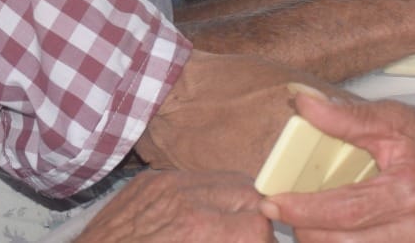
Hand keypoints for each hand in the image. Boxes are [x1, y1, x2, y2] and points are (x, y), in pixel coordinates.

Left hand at [77, 171, 272, 241]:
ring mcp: (164, 184)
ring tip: (226, 225)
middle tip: (247, 236)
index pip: (259, 222)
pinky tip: (196, 216)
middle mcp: (184, 199)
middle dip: (255, 216)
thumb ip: (229, 242)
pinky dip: (204, 195)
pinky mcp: (148, 182)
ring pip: (224, 178)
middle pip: (248, 191)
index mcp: (199, 230)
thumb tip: (255, 236)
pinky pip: (192, 177)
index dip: (265, 239)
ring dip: (234, 201)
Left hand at [261, 90, 414, 242]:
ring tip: (306, 220)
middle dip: (306, 228)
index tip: (273, 203)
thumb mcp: (390, 118)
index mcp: (410, 189)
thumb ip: (345, 116)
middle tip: (282, 209)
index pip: (345, 210)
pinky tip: (332, 231)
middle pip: (345, 241)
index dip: (304, 209)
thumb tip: (302, 102)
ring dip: (322, 240)